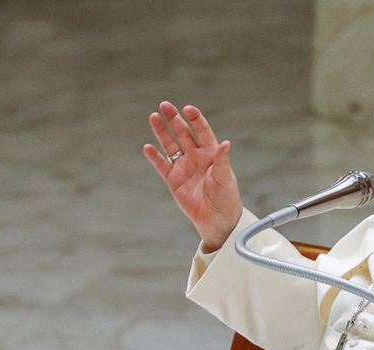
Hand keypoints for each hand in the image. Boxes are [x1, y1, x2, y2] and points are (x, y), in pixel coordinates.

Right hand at [144, 101, 242, 251]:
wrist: (217, 219)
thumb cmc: (226, 198)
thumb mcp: (225, 178)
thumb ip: (222, 161)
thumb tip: (226, 143)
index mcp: (211, 153)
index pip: (202, 131)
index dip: (195, 119)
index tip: (188, 109)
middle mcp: (196, 157)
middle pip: (183, 133)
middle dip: (174, 119)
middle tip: (165, 105)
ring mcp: (183, 167)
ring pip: (170, 145)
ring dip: (162, 132)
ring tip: (153, 117)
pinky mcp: (173, 180)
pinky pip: (162, 166)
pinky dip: (155, 157)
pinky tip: (147, 147)